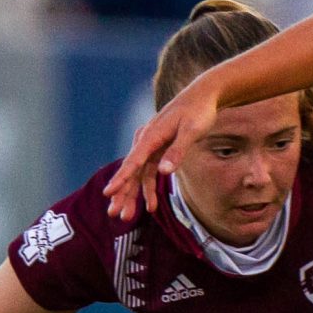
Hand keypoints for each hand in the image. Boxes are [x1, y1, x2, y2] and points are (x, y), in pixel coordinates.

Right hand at [106, 78, 220, 219]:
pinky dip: (148, 188)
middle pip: (132, 171)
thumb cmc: (199, 111)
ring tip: (126, 217)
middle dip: (123, 194)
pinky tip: (150, 206)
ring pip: (138, 175)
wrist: (203, 95)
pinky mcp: (158, 149)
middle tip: (114, 214)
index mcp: (151, 136)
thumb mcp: (192, 131)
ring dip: (134, 195)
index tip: (108, 193)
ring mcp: (151, 145)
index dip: (121, 179)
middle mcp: (146, 141)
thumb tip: (164, 172)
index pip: (133, 162)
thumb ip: (178, 151)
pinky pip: (149, 172)